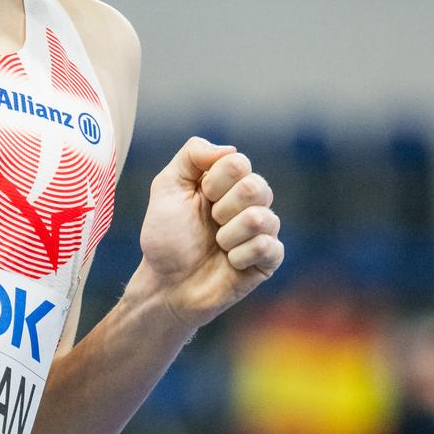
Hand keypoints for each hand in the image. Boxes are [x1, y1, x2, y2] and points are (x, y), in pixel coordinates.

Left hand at [134, 137, 283, 328]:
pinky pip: (268, 247)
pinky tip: (230, 263)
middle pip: (256, 187)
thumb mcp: (167, 187)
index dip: (215, 182)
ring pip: (261, 218)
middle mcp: (250, 203)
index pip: (240, 162)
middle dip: (223, 208)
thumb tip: (230, 149)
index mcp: (228, 182)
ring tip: (217, 245)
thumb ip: (192, 156)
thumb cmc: (167, 237)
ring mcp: (261, 231)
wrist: (166, 284)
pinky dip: (240, 255)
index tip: (200, 197)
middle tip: (210, 223)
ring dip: (228, 235)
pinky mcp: (268, 259)